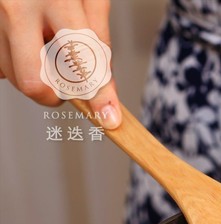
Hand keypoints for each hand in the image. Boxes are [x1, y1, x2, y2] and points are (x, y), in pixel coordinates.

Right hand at [0, 0, 120, 127]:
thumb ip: (98, 36)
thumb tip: (104, 87)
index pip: (80, 61)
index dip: (97, 94)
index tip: (108, 117)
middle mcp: (13, 10)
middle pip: (32, 82)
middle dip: (56, 94)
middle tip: (70, 86)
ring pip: (13, 75)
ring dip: (36, 72)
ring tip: (46, 41)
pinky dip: (17, 59)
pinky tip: (28, 37)